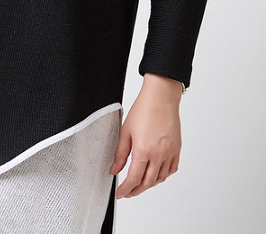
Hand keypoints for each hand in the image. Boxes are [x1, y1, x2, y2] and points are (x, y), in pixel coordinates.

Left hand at [109, 73, 181, 197]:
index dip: (125, 189)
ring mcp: (170, 153)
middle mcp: (159, 155)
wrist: (161, 97)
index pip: (134, 179)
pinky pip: (171, 169)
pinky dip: (163, 175)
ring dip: (149, 184)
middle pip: (147, 183)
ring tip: (139, 183)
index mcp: (144, 150)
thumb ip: (120, 154)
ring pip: (160, 178)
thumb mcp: (125, 131)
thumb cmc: (144, 109)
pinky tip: (156, 174)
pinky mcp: (177, 149)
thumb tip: (113, 170)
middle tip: (128, 192)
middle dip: (136, 190)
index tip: (120, 193)